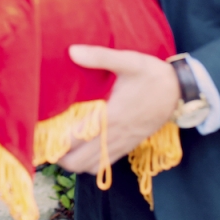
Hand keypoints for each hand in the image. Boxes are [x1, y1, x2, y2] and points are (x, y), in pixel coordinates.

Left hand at [57, 46, 180, 174]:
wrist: (182, 92)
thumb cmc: (153, 75)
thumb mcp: (129, 60)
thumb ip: (100, 57)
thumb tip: (72, 51)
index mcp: (111, 116)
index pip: (75, 140)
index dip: (54, 143)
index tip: (38, 136)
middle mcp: (115, 135)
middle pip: (78, 162)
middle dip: (59, 157)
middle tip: (45, 142)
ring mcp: (123, 144)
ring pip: (91, 168)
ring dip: (73, 162)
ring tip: (60, 147)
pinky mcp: (129, 146)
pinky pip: (105, 165)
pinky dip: (90, 163)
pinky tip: (81, 149)